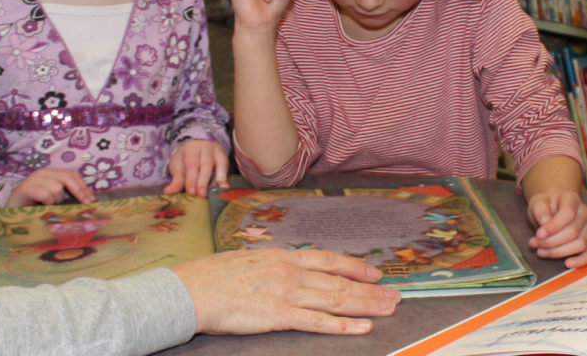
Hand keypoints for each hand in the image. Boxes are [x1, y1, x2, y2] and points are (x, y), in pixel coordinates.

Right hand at [9, 168, 95, 206]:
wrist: (11, 210)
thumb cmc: (34, 206)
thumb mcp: (52, 199)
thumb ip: (65, 197)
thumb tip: (87, 202)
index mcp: (52, 174)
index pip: (72, 175)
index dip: (83, 187)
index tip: (92, 200)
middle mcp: (44, 173)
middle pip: (67, 177)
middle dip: (79, 191)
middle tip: (85, 204)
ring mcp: (34, 179)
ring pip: (57, 188)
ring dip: (56, 200)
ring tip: (48, 206)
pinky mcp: (26, 188)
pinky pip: (45, 194)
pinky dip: (47, 202)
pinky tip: (42, 206)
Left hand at [164, 139, 230, 196]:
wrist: (196, 145)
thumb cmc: (186, 159)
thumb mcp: (178, 166)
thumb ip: (176, 180)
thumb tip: (168, 192)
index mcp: (191, 149)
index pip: (191, 164)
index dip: (191, 179)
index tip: (191, 192)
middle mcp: (206, 148)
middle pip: (206, 164)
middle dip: (203, 181)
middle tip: (201, 195)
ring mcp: (217, 152)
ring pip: (219, 164)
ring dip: (217, 180)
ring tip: (215, 193)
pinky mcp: (224, 158)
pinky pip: (225, 168)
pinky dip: (225, 179)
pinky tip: (224, 188)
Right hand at [171, 248, 401, 334]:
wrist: (191, 289)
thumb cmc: (212, 276)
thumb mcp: (248, 260)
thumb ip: (272, 266)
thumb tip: (286, 269)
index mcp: (283, 256)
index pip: (328, 259)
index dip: (355, 266)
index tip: (375, 273)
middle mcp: (290, 271)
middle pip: (340, 281)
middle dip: (371, 290)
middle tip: (395, 296)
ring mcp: (286, 292)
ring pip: (335, 299)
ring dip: (366, 305)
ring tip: (388, 309)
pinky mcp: (278, 315)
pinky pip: (317, 321)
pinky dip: (342, 325)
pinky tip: (361, 328)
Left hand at [526, 189, 586, 267]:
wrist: (552, 208)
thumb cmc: (545, 206)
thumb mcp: (537, 203)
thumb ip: (540, 210)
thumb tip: (545, 222)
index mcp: (572, 200)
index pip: (568, 213)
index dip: (553, 226)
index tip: (538, 234)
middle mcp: (584, 213)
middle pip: (573, 232)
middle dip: (551, 242)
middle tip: (534, 244)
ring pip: (580, 244)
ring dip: (558, 252)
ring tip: (540, 252)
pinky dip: (581, 261)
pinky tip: (567, 264)